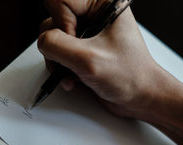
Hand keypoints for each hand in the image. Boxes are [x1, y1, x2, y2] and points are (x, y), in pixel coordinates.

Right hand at [38, 0, 182, 144]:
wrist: (139, 97)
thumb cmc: (129, 76)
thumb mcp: (88, 59)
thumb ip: (57, 45)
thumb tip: (43, 42)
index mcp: (103, 5)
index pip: (62, 0)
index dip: (62, 23)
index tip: (75, 42)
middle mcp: (94, 15)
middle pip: (54, 19)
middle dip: (59, 45)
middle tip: (75, 59)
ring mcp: (87, 33)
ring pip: (53, 38)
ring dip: (59, 60)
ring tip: (74, 73)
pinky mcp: (82, 49)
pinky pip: (58, 52)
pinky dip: (61, 67)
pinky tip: (74, 77)